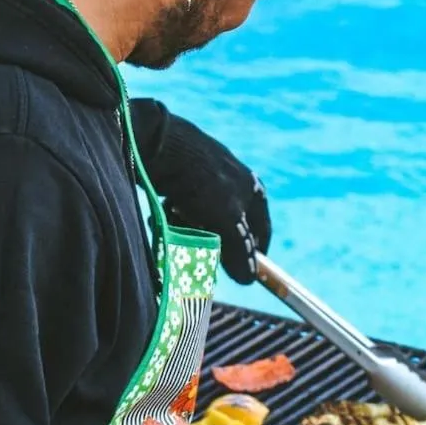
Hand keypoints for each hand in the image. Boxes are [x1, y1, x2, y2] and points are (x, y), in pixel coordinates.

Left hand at [129, 99, 271, 284]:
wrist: (165, 146)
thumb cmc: (203, 182)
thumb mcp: (226, 220)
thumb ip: (239, 250)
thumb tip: (249, 279)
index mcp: (253, 189)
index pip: (260, 230)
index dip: (252, 254)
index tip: (242, 274)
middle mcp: (235, 182)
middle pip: (230, 227)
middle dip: (214, 242)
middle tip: (201, 253)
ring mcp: (208, 178)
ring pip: (203, 219)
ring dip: (191, 229)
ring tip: (177, 227)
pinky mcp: (183, 176)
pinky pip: (183, 206)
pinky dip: (176, 215)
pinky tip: (165, 214)